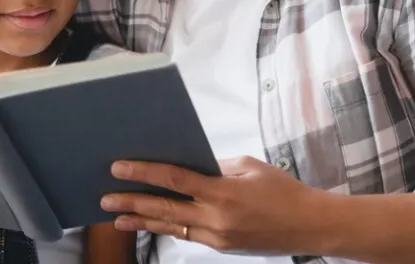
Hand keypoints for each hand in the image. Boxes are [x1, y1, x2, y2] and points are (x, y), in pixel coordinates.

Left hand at [100, 156, 329, 254]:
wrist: (309, 225)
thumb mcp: (248, 167)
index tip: (119, 167)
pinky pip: (188, 234)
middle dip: (131, 202)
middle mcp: (216, 217)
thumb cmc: (282, 190)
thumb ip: (215, 167)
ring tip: (116, 219)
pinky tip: (149, 223)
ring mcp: (217, 236)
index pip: (174, 179)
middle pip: (164, 208)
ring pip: (171, 226)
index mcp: (223, 191)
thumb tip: (188, 166)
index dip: (144, 173)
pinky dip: (168, 227)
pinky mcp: (221, 247)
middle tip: (105, 198)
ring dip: (142, 221)